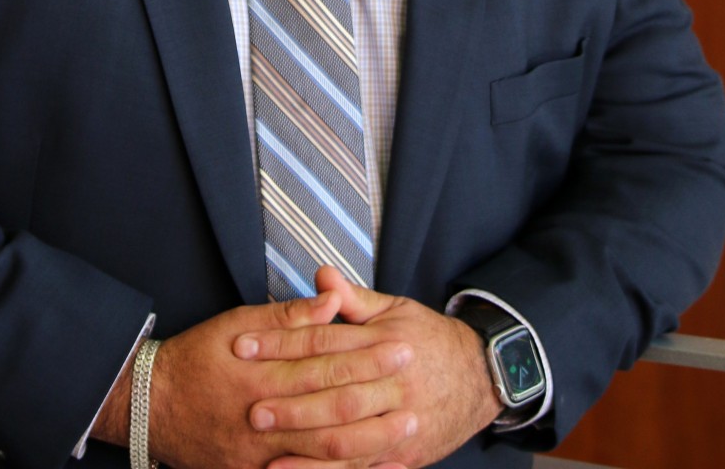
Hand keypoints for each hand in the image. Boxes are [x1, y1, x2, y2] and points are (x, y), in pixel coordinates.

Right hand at [94, 289, 416, 468]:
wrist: (152, 408)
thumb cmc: (197, 358)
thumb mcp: (236, 324)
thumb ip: (286, 318)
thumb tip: (331, 302)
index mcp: (261, 370)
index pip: (323, 359)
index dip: (365, 353)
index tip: (401, 343)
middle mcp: (263, 414)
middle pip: (331, 403)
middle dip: (378, 391)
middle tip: (416, 379)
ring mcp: (261, 453)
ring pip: (327, 449)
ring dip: (373, 438)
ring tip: (408, 424)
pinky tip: (374, 466)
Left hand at [234, 267, 502, 468]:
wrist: (481, 376)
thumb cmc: (428, 338)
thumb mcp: (395, 309)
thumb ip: (354, 299)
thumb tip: (320, 274)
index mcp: (384, 341)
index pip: (324, 340)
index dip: (281, 343)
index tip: (243, 346)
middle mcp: (393, 383)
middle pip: (335, 391)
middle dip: (290, 400)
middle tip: (249, 404)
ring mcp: (401, 423)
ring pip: (349, 436)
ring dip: (304, 443)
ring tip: (264, 443)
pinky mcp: (406, 455)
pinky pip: (363, 466)